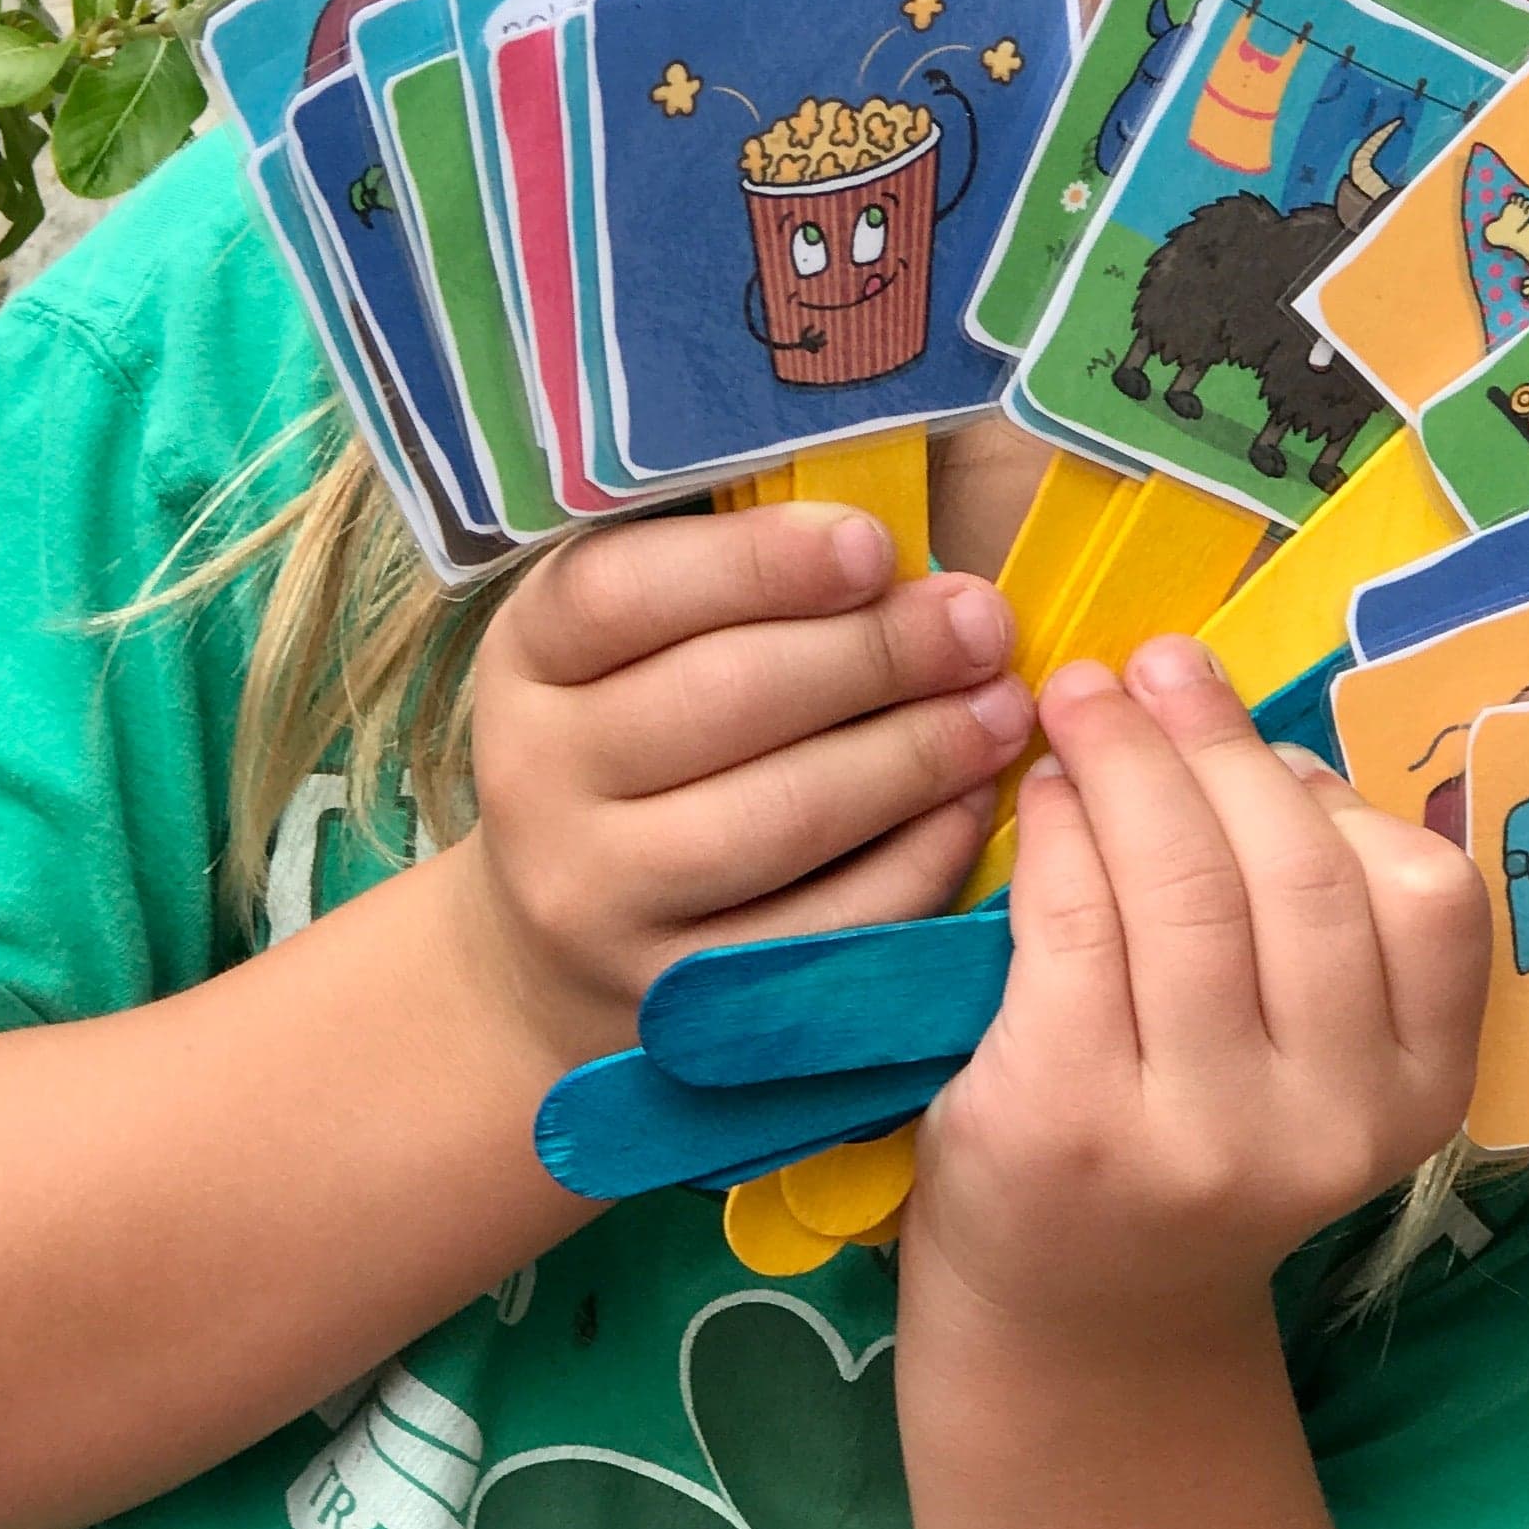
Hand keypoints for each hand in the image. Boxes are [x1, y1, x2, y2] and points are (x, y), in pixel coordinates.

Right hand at [459, 502, 1031, 1076]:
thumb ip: (729, 579)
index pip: (624, 591)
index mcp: (528, 657)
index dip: (759, 563)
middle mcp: (537, 777)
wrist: (549, 946)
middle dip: (879, 653)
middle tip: (980, 622)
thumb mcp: (630, 644)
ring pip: (784, 816)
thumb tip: (893, 530)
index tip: (877, 545)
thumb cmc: (632, 742)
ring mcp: (599, 900)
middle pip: (725, 699)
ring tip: (1001, 706)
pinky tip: (972, 803)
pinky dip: (918, 857)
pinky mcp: (674, 999)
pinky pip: (824, 923)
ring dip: (917, 753)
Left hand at [906, 638, 1488, 1343]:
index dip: (1336, 788)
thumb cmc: (1192, 1138)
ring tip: (1083, 702)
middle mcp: (1328, 1124)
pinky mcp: (1070, 1124)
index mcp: (1418, 1094)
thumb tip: (1245, 729)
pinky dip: (1059, 834)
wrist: (1075, 1314)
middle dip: (1217, 741)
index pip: (1428, 897)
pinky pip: (1076, 925)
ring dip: (1129, 763)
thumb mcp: (1309, 1054)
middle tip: (1153, 663)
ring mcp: (1199, 1134)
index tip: (1260, 725)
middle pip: (1297, 871)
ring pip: (1187, 886)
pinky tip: (1044, 796)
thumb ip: (1314, 914)